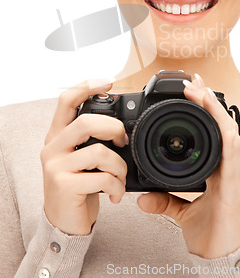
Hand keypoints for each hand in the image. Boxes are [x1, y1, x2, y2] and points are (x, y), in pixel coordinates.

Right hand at [40, 79, 127, 235]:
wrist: (64, 222)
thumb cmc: (79, 185)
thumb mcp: (81, 157)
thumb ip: (92, 138)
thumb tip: (122, 125)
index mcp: (58, 134)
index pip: (66, 100)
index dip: (87, 86)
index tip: (109, 81)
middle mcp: (53, 147)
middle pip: (85, 122)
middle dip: (113, 128)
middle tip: (123, 140)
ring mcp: (56, 167)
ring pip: (98, 152)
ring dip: (119, 166)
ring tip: (120, 177)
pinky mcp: (64, 186)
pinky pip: (101, 178)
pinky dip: (116, 186)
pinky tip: (115, 193)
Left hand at [137, 74, 239, 258]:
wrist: (217, 256)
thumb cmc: (206, 230)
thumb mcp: (178, 210)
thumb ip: (163, 200)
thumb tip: (142, 197)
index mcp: (212, 167)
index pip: (209, 130)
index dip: (202, 109)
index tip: (190, 89)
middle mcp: (223, 165)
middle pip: (220, 124)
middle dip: (208, 100)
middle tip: (194, 80)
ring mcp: (230, 173)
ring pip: (228, 133)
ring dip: (216, 111)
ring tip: (202, 92)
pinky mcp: (232, 185)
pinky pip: (233, 157)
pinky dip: (229, 138)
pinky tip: (223, 124)